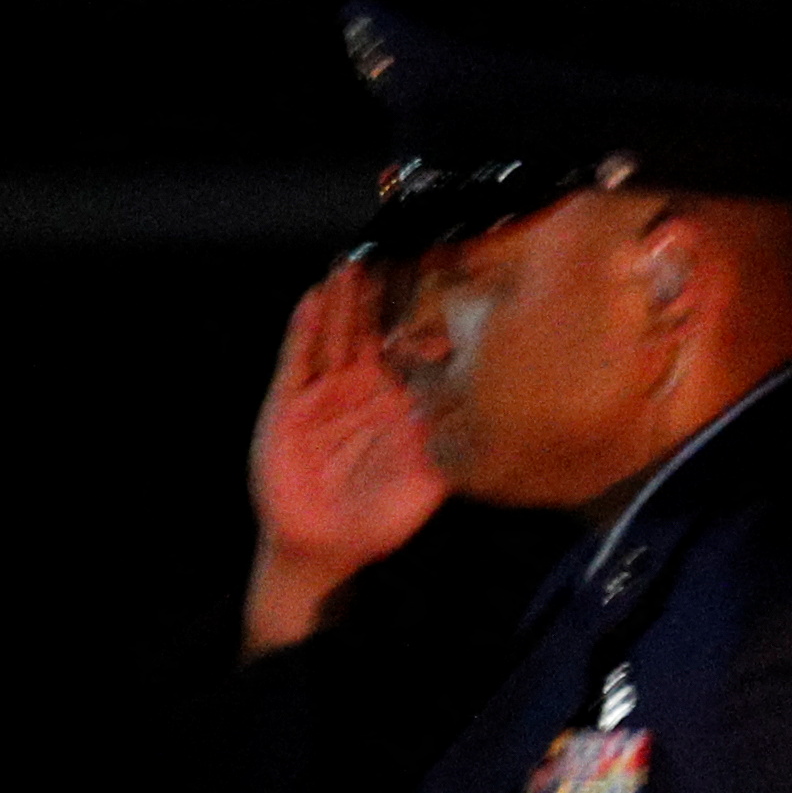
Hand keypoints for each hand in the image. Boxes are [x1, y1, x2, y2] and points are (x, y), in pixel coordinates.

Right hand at [245, 259, 449, 652]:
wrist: (327, 549)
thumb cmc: (383, 513)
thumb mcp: (431, 475)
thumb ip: (460, 439)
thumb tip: (502, 407)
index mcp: (399, 394)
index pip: (411, 340)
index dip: (423, 309)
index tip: (440, 268)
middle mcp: (362, 384)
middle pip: (371, 325)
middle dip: (380, 289)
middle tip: (392, 243)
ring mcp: (324, 391)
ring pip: (335, 333)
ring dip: (342, 299)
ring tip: (352, 261)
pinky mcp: (289, 405)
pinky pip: (296, 362)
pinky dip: (303, 332)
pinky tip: (313, 301)